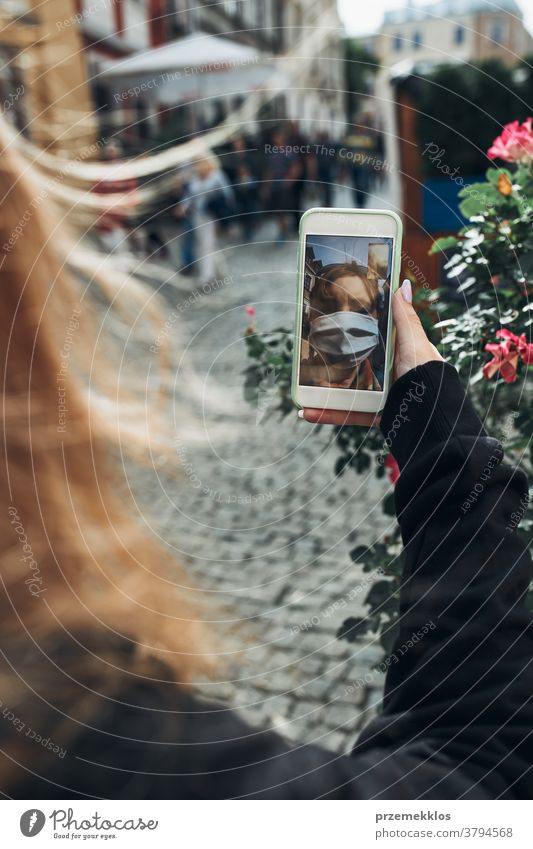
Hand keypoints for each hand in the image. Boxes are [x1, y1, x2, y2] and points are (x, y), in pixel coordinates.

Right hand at [299, 279, 442, 426]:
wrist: (432, 419)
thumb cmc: (428, 377)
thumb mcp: (415, 343)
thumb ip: (405, 317)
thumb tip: (402, 285)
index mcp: (400, 353)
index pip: (375, 338)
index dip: (355, 331)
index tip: (333, 324)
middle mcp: (390, 374)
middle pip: (357, 366)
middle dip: (333, 364)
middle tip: (311, 356)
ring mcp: (382, 396)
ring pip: (348, 393)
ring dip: (323, 394)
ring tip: (302, 390)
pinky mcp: (376, 416)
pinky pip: (349, 414)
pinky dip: (329, 415)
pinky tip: (309, 413)